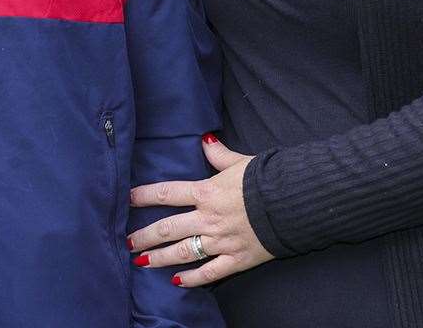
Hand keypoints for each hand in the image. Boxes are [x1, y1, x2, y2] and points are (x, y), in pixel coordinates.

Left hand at [128, 134, 272, 286]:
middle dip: (145, 235)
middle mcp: (208, 218)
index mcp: (207, 192)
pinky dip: (193, 279)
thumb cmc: (267, 179)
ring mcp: (221, 240)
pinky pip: (210, 272)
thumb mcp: (241, 162)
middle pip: (168, 228)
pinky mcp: (237, 259)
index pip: (167, 193)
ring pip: (183, 252)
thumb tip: (204, 141)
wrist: (295, 202)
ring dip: (160, 258)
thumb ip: (218, 155)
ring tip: (142, 262)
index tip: (127, 199)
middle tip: (128, 241)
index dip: (144, 196)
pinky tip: (178, 282)